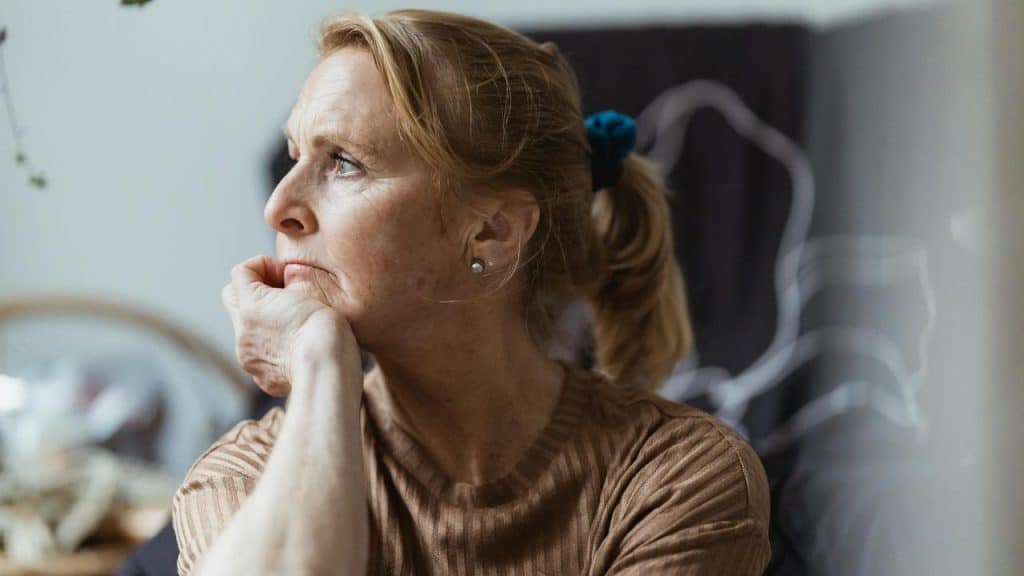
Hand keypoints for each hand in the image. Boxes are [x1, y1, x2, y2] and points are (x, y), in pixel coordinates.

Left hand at [222, 255, 354, 396]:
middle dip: (255, 291)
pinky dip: (272, 345)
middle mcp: (242, 332)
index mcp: (251, 306)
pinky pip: (259, 353)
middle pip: (233, 299)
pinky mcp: (261, 377)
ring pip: (247, 329)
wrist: (327, 370)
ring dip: (264, 320)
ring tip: (294, 323)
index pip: (240, 272)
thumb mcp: (310, 290)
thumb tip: (287, 279)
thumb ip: (292, 280)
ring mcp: (249, 357)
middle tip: (283, 293)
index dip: (262, 265)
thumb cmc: (325, 329)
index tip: (284, 273)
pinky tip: (297, 346)